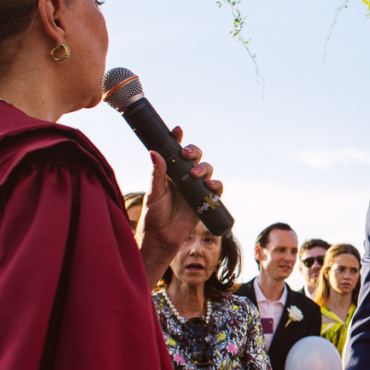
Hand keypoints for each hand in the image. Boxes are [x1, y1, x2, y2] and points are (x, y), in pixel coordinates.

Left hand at [136, 127, 221, 286]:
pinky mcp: (206, 200)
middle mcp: (184, 177)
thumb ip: (156, 174)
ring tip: (197, 175)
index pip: (175, 151)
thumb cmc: (154, 215)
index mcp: (170, 172)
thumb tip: (153, 152)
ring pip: (207, 169)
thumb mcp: (154, 193)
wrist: (163, 238)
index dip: (178, 139)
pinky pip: (216, 188)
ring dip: (205, 168)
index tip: (177, 130)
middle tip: (186, 155)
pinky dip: (216, 184)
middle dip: (194, 152)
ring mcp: (196, 187)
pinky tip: (210, 185)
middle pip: (195, 157)